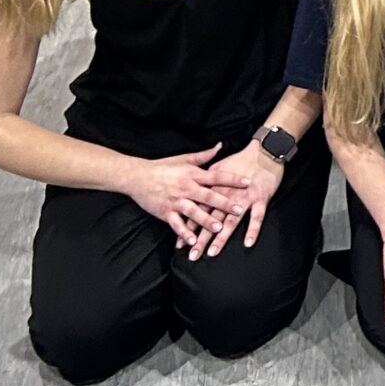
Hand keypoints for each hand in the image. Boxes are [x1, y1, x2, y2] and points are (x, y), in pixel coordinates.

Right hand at [124, 145, 246, 247]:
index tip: (248, 182)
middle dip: (224, 203)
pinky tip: (192, 240)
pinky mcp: (165, 212)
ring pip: (193, 212)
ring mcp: (175, 201)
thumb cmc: (162, 167)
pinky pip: (176, 224)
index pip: (216, 176)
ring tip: (219, 228)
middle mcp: (186, 188)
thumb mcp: (184, 158)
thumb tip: (221, 145)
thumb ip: (204, 155)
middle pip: (208, 196)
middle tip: (240, 210)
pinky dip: (183, 232)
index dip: (233, 179)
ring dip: (206, 220)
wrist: (137, 177)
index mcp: (193, 174)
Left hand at [193, 141, 286, 258]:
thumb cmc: (241, 159)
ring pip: (230, 221)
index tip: (181, 244)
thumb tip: (192, 188)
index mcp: (215, 189)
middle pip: (212, 221)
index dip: (189, 228)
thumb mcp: (218, 167)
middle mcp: (227, 196)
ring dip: (221, 238)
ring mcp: (244, 198)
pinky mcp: (260, 198)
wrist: (264, 151)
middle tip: (193, 255)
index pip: (198, 212)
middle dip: (201, 239)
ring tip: (213, 253)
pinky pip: (256, 217)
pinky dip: (252, 230)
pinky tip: (248, 243)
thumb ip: (205, 180)